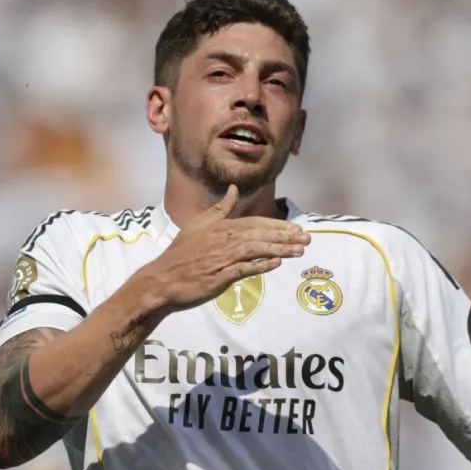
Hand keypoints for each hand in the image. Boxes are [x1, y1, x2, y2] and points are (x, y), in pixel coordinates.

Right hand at [141, 185, 309, 312]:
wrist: (163, 279)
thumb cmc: (181, 253)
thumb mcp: (198, 224)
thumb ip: (219, 209)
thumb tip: (233, 189)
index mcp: (221, 227)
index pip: (255, 223)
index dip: (277, 226)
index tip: (296, 229)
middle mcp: (224, 240)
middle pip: (261, 234)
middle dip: (286, 236)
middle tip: (307, 238)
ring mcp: (222, 258)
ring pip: (256, 250)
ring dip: (280, 250)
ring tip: (300, 251)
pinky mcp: (220, 276)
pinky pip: (245, 269)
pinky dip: (261, 265)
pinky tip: (276, 264)